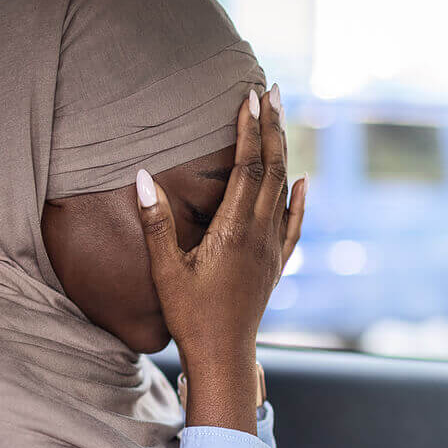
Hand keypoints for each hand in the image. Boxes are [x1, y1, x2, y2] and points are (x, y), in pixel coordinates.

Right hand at [137, 84, 305, 431]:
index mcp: (234, 231)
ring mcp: (272, 250)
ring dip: (283, 152)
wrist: (224, 357)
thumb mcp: (165, 270)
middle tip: (274, 90)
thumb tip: (142, 175)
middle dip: (272, 127)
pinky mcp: (275, 266)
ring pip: (284, 190)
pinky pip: (293, 224)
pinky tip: (305, 181)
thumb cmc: (190, 316)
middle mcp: (260, 235)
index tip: (251, 95)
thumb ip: (156, 222)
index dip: (249, 129)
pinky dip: (300, 199)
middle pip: (272, 169)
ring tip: (282, 119)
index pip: (247, 167)